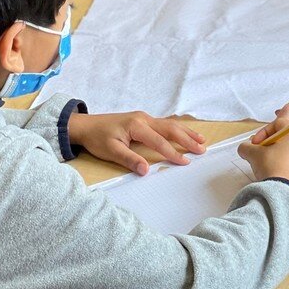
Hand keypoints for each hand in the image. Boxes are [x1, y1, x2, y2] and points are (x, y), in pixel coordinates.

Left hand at [67, 111, 205, 175]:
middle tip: (202, 150)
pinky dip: (178, 129)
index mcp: (137, 125)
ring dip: (186, 132)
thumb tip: (146, 171)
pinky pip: (165, 124)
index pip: (159, 141)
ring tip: (201, 140)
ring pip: (170, 124)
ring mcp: (145, 117)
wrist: (86, 125)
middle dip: (187, 139)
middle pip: (171, 129)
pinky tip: (185, 133)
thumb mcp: (111, 151)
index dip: (173, 153)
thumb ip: (129, 159)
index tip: (185, 163)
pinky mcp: (144, 120)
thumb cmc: (97, 138)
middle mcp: (144, 118)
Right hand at [238, 119, 288, 184]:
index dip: (264, 131)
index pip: (279, 123)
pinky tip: (272, 171)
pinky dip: (281, 162)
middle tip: (257, 152)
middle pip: (284, 136)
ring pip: (288, 149)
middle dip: (268, 142)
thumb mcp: (253, 154)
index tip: (255, 143)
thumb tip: (245, 148)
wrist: (282, 193)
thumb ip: (246, 146)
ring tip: (263, 162)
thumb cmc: (270, 167)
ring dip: (274, 152)